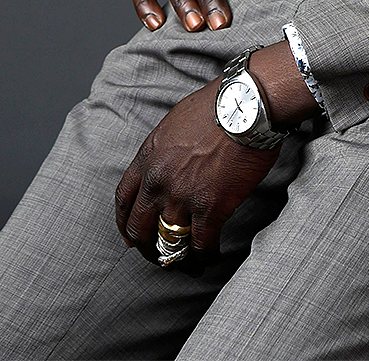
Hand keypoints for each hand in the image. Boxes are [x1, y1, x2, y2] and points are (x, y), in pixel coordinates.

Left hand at [114, 76, 278, 262]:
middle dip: (147, 248)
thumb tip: (169, 166)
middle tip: (159, 256)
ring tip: (188, 263)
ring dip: (178, 258)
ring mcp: (181, 197)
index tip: (130, 236)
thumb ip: (164, 150)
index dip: (125, 223)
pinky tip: (211, 256)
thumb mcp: (175, 123)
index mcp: (148, 157)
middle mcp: (158, 181)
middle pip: (140, 228)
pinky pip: (201, 245)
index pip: (124, 200)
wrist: (245, 105)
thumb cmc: (216, 106)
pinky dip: (205, 256)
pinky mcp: (209, 209)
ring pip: (169, 244)